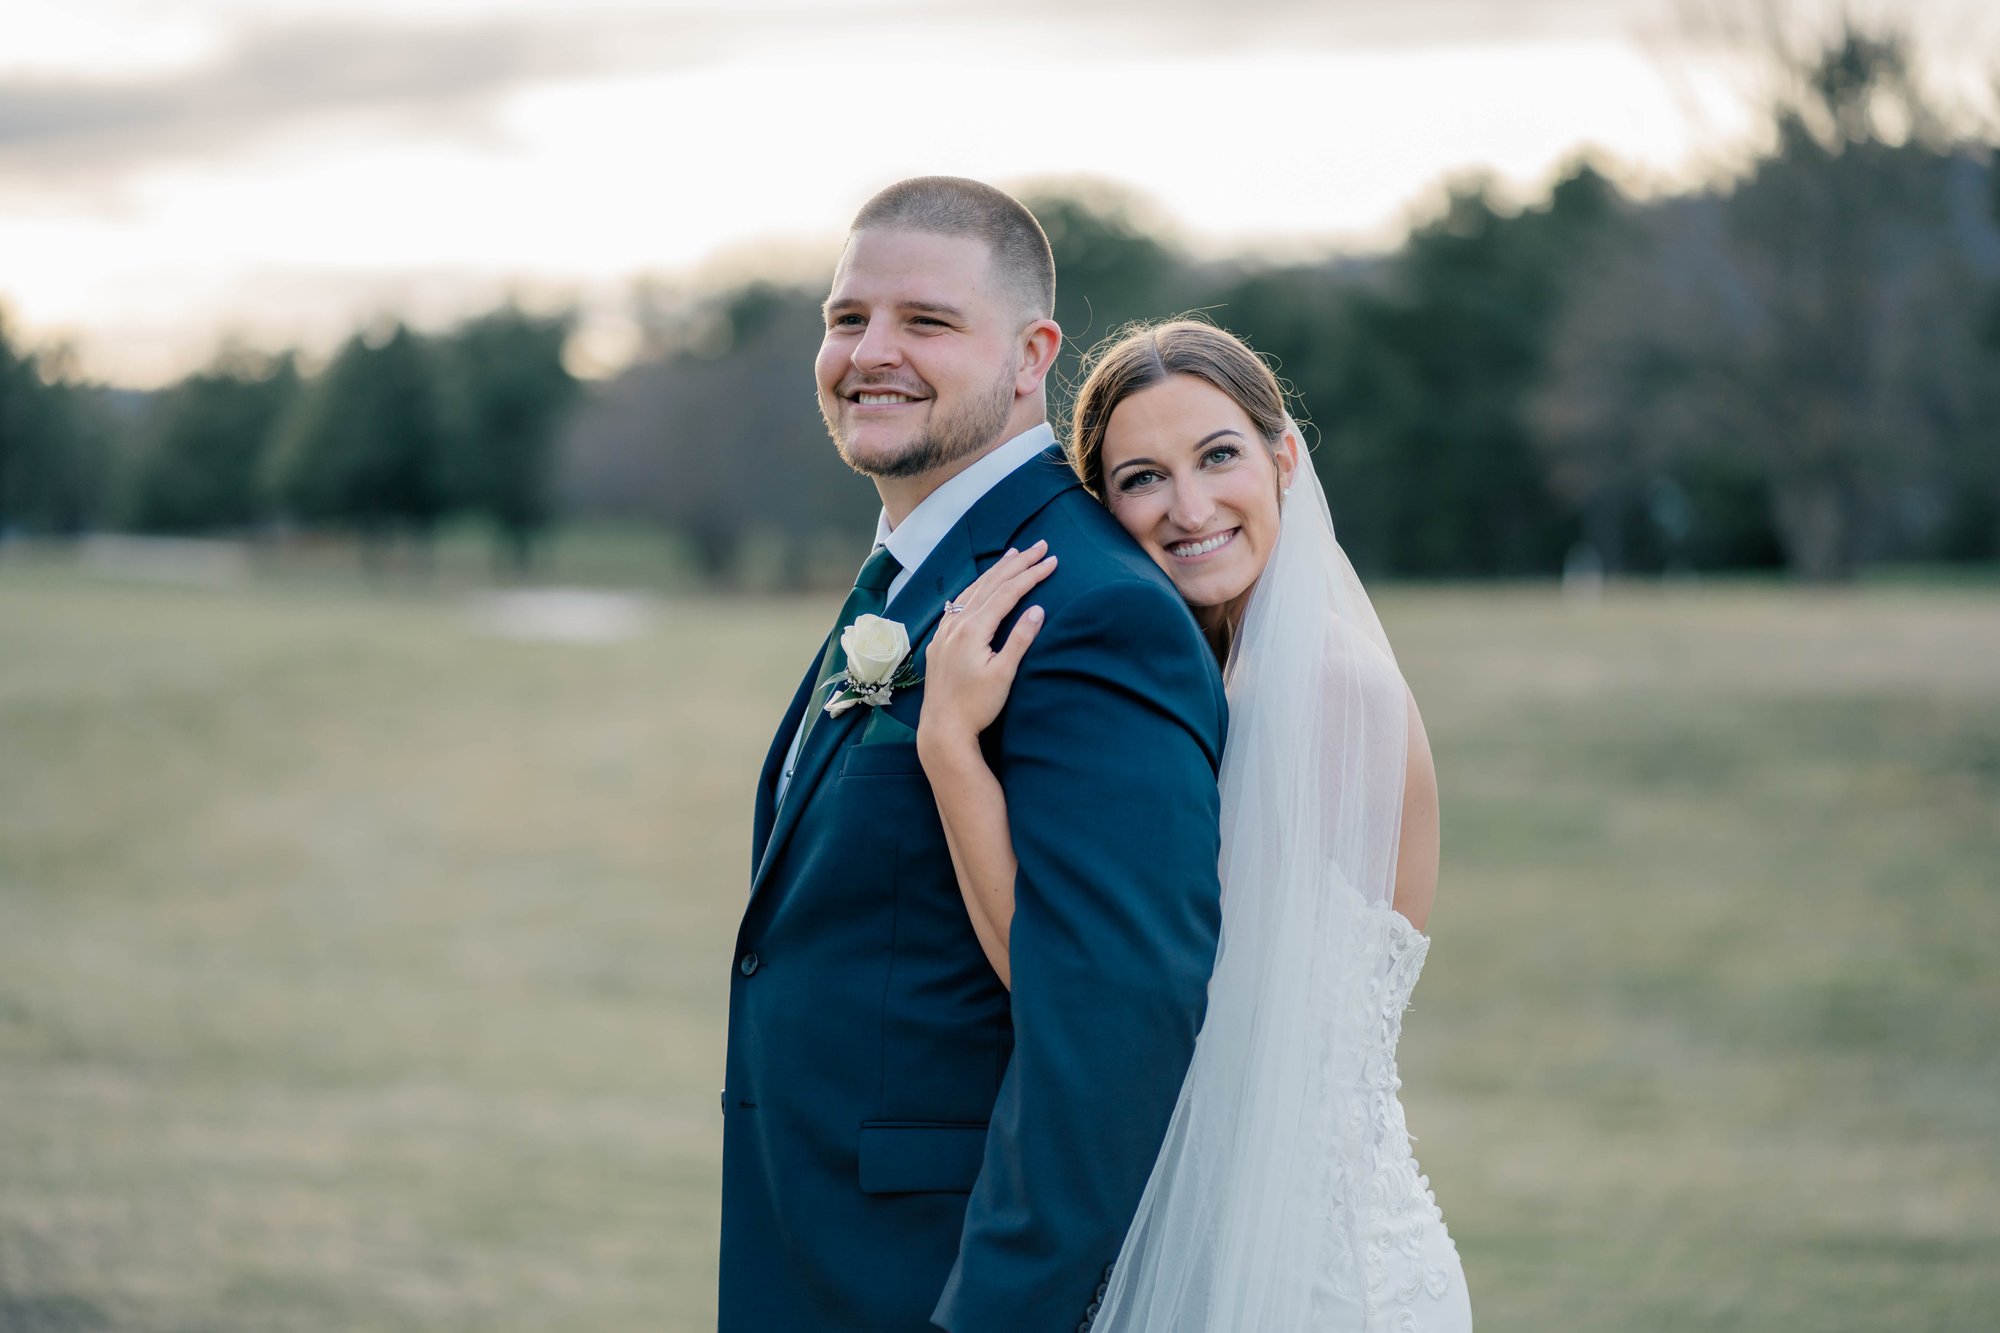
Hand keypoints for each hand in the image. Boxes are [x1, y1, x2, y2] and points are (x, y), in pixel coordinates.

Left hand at [918, 541, 1056, 752]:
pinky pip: (959, 605)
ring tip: (1012, 556)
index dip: (1031, 574)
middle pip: (990, 584)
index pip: (1007, 592)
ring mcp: (945, 632)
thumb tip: (1037, 610)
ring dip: (995, 572)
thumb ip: (1020, 639)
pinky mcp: (940, 642)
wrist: (942, 728)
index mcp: (974, 629)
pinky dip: (975, 589)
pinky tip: (978, 587)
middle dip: (1017, 564)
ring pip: (972, 590)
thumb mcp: (1004, 674)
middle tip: (1039, 546)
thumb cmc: (976, 706)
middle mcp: (956, 624)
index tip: (1051, 560)